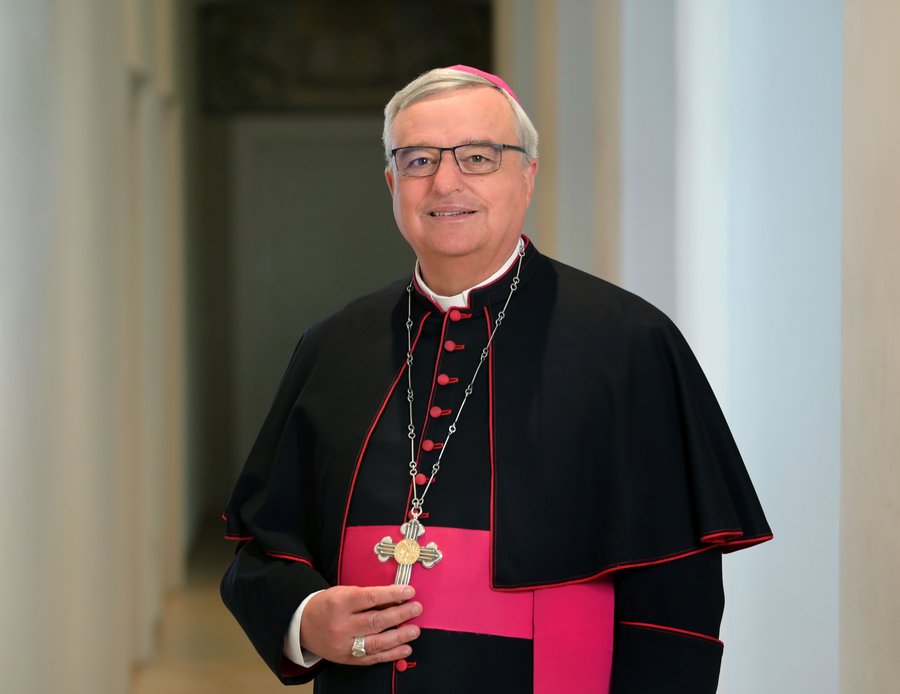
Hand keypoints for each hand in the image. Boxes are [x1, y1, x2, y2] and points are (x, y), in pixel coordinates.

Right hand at [299, 584, 422, 664]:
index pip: (371, 598)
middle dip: (401, 615)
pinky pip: (373, 658)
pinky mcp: (348, 659)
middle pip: (376, 621)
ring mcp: (344, 645)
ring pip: (377, 642)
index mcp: (340, 603)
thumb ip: (367, 596)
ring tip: (414, 630)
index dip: (392, 594)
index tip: (409, 591)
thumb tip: (395, 597)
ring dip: (400, 636)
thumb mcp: (343, 592)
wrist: (303, 626)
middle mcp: (342, 626)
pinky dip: (391, 654)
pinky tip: (405, 648)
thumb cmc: (327, 605)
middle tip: (416, 609)